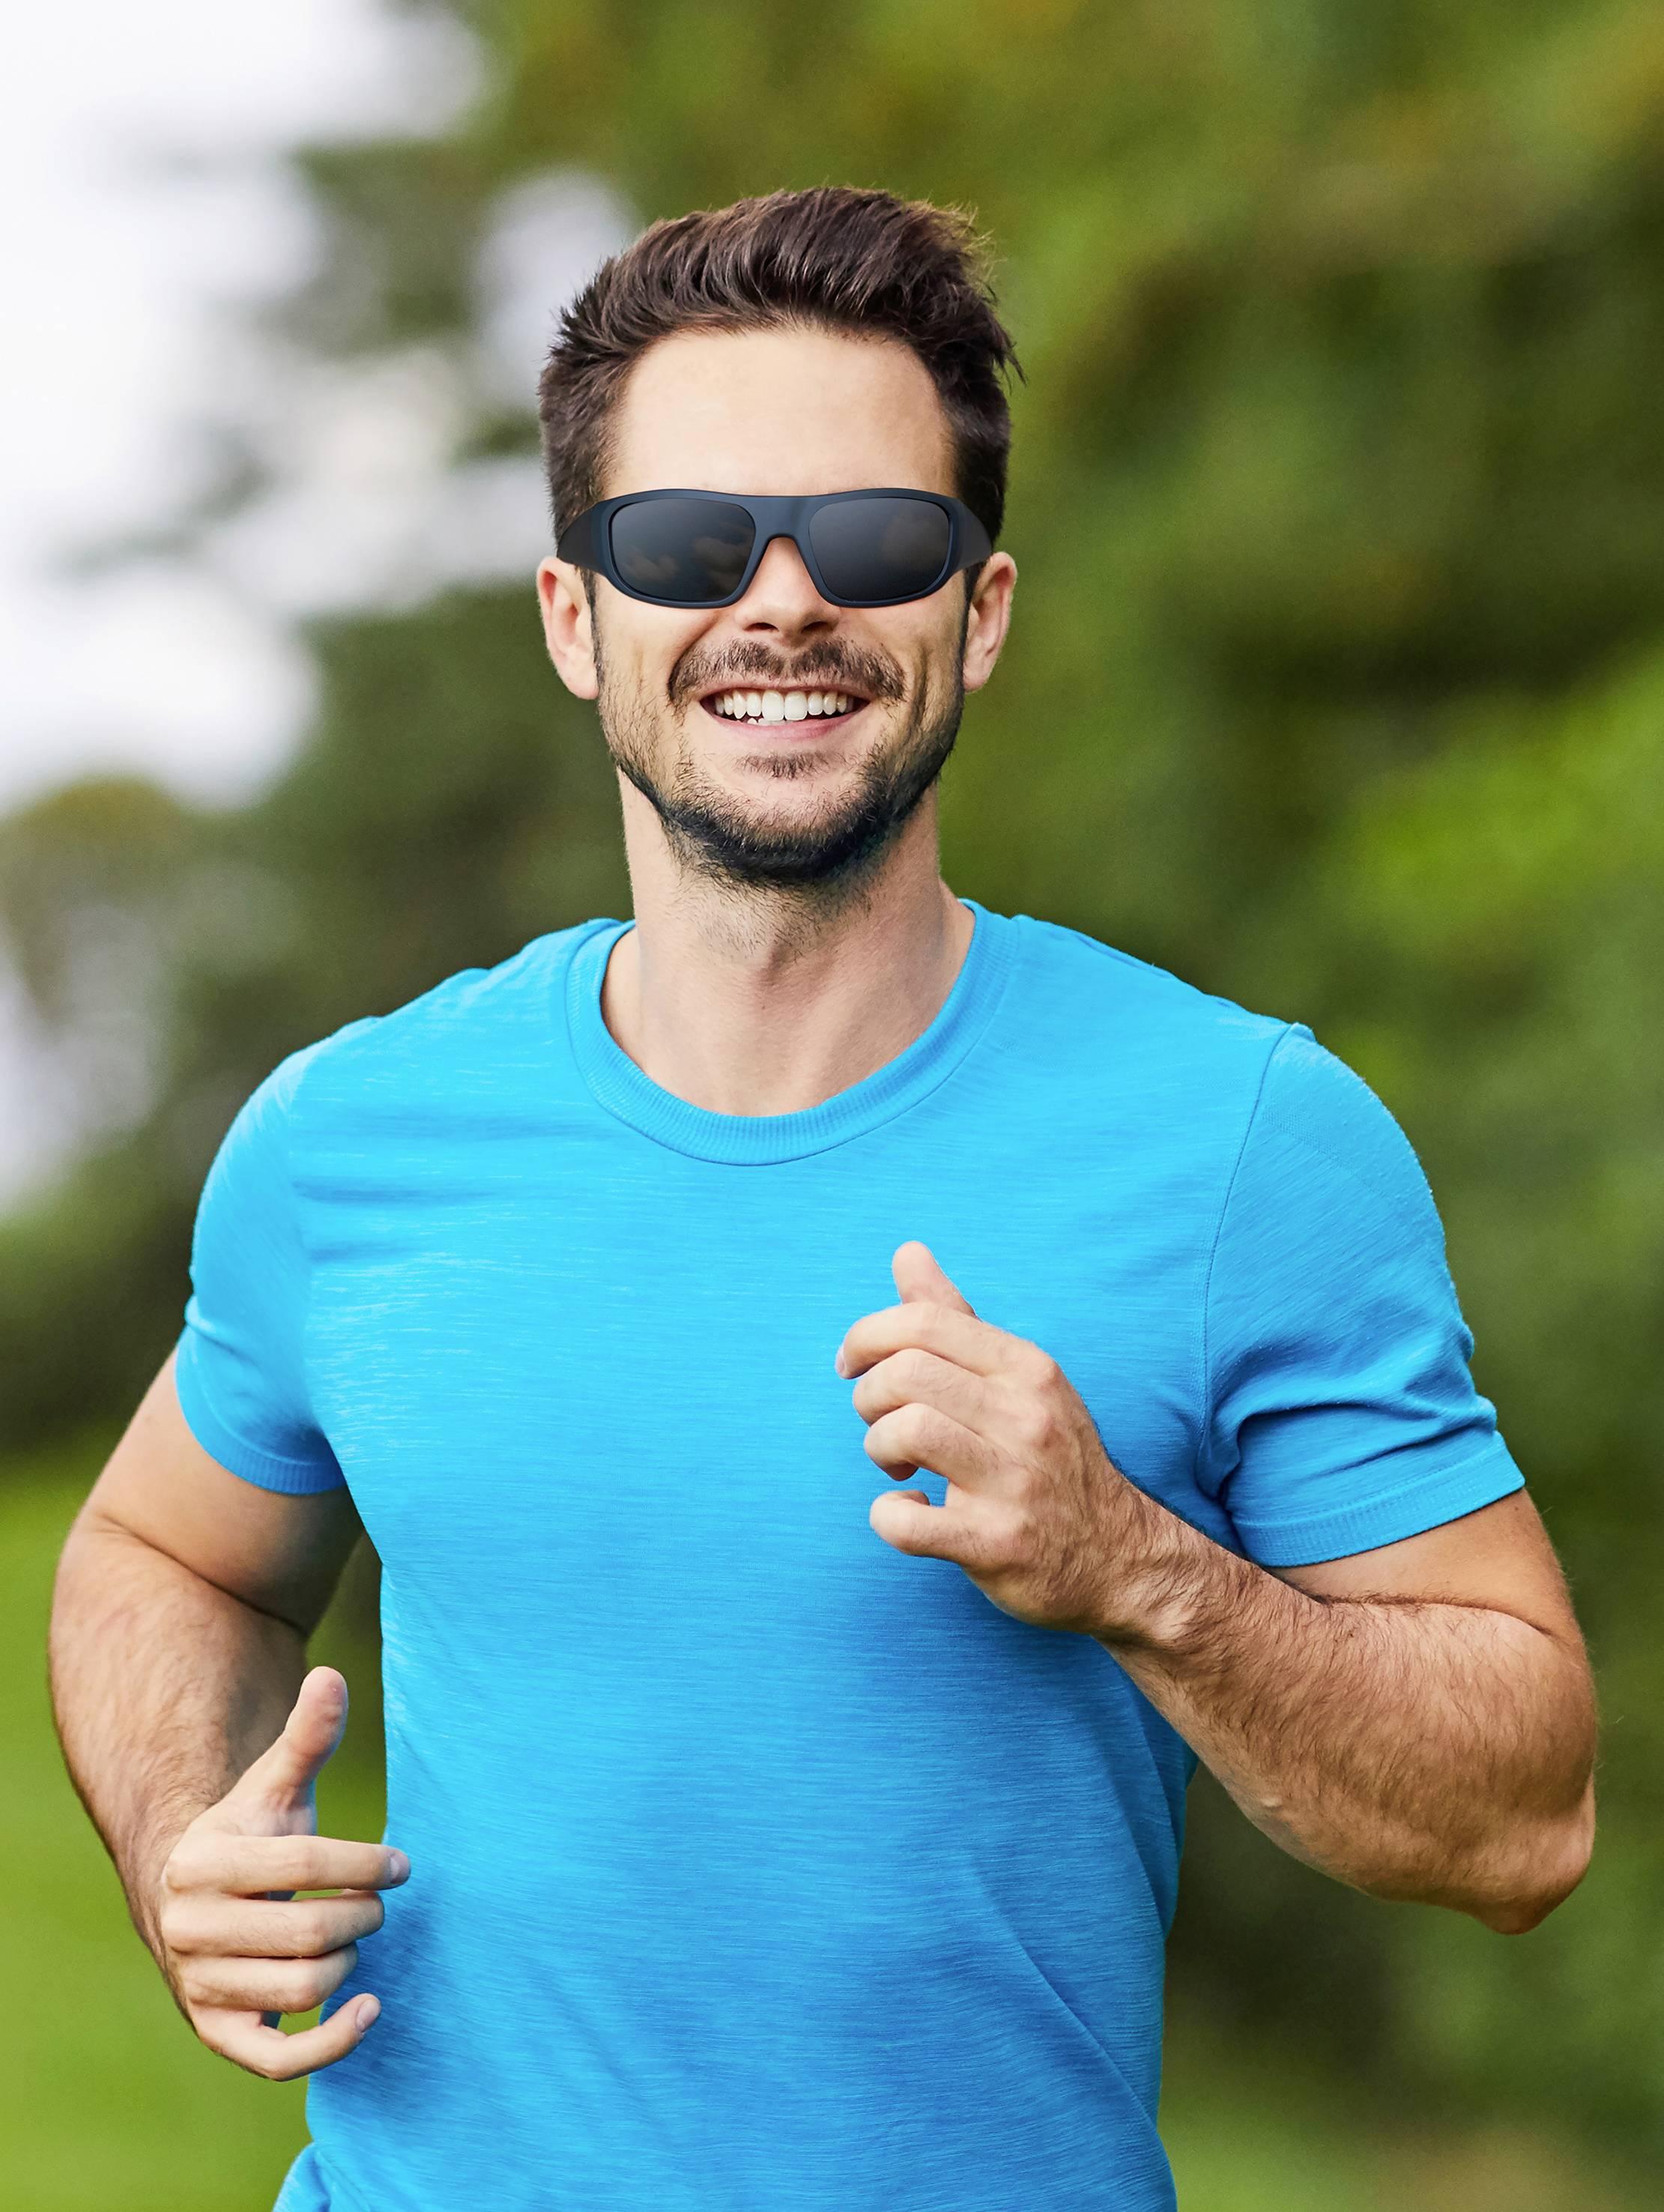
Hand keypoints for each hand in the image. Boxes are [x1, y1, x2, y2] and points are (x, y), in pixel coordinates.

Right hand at [151, 1665, 409, 2079]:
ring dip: (349, 1962)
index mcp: (204, 1862)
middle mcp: (189, 1929)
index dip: (366, 1863)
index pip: (305, 1864)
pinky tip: (370, 2007)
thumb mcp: (273, 1787)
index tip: (403, 1864)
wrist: (191, 1904)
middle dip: (363, 1913)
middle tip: (378, 1903)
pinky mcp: (216, 2034)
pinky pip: (279, 2059)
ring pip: (303, 1988)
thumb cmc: (249, 1839)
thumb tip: (332, 1674)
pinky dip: (331, 2043)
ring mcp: (198, 1987)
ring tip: (355, 1937)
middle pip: (310, 1931)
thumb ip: (305, 1738)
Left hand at [837, 1242, 1145, 1637]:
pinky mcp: (997, 1544)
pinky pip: (906, 1523)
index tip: (851, 1365)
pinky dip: (888, 1516)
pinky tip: (910, 1511)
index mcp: (1028, 1369)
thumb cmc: (1051, 1458)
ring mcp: (1015, 1483)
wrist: (1120, 1559)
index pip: (924, 1322)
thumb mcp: (1019, 1379)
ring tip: (898, 1464)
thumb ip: (955, 1317)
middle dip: (868, 1397)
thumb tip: (906, 1251)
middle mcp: (1028, 1418)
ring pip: (905, 1431)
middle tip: (882, 1422)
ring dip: (878, 1448)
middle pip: (905, 1373)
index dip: (866, 1336)